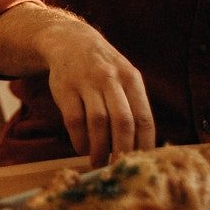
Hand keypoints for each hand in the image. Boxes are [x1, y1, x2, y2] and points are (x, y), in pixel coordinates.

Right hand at [42, 19, 154, 165]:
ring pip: (98, 122)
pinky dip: (80, 140)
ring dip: (99, 149)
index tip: (140, 164)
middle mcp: (110, 78)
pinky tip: (82, 147)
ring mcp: (86, 82)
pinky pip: (74, 120)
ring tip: (98, 162)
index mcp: (131, 78)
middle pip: (122, 121)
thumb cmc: (103, 69)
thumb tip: (143, 149)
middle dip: (122, 150)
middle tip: (118, 169)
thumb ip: (133, 106)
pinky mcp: (65, 88)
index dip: (144, 145)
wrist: (69, 41)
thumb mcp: (123, 77)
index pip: (144, 118)